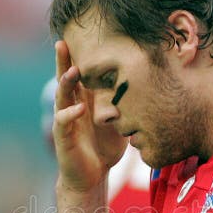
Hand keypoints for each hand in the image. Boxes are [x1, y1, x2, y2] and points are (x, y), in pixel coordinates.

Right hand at [52, 40, 126, 192]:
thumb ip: (126, 103)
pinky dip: (70, 114)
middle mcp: (71, 106)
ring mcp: (65, 120)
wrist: (92, 176)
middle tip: (62, 41)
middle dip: (63, 60)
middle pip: (65, 78)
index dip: (78, 56)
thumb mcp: (119, 120)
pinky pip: (63, 121)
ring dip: (66, 82)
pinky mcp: (63, 137)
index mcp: (84, 99)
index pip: (80, 74)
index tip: (81, 36)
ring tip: (73, 70)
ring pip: (62, 96)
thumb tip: (150, 84)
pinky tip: (79, 109)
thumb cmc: (105, 146)